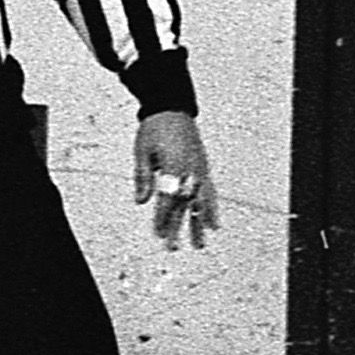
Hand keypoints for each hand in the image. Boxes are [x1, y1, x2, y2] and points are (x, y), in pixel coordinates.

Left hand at [134, 112, 219, 250]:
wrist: (172, 107)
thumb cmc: (155, 128)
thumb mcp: (143, 151)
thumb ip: (143, 177)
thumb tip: (142, 201)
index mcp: (174, 164)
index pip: (167, 197)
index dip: (162, 217)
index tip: (157, 234)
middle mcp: (191, 168)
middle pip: (184, 204)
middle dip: (178, 227)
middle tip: (173, 248)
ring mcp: (200, 168)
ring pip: (201, 201)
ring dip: (200, 223)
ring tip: (200, 244)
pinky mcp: (203, 167)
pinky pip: (209, 192)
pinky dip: (211, 208)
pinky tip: (212, 223)